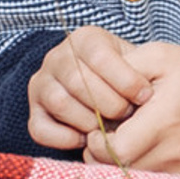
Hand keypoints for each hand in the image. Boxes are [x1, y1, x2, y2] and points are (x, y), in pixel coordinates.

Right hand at [27, 26, 158, 152]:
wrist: (107, 90)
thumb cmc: (126, 78)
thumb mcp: (137, 64)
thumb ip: (140, 72)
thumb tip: (145, 96)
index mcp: (84, 39)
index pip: (99, 56)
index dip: (125, 79)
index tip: (144, 96)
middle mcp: (57, 58)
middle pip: (78, 81)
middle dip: (109, 104)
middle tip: (127, 114)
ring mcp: (41, 85)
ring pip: (60, 103)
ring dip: (89, 121)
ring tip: (108, 128)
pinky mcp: (34, 113)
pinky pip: (41, 130)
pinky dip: (66, 139)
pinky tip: (86, 138)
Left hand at [77, 43, 179, 176]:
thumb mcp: (160, 56)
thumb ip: (124, 67)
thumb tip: (95, 88)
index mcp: (166, 119)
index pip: (116, 151)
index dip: (97, 144)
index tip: (98, 130)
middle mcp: (175, 152)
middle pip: (120, 171)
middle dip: (102, 158)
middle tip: (104, 139)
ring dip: (118, 168)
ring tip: (122, 145)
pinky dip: (137, 174)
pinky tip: (139, 156)